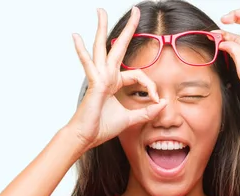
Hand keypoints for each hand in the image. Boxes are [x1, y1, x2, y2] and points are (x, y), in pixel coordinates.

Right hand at [68, 7, 166, 149]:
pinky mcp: (94, 83)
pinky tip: (75, 36)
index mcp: (114, 83)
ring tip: (100, 12)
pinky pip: (88, 64)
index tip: (157, 99)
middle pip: (117, 47)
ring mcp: (98, 77)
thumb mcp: (131, 119)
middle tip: (135, 10)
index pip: (138, 74)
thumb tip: (163, 106)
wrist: (86, 137)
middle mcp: (106, 76)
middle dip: (128, 29)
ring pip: (100, 48)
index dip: (151, 85)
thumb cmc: (101, 128)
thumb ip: (147, 112)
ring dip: (102, 28)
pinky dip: (81, 51)